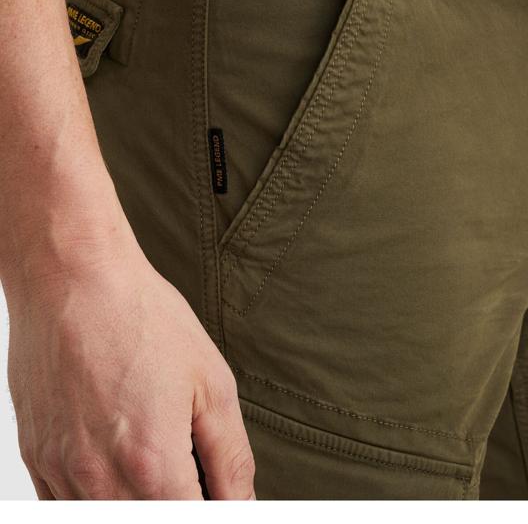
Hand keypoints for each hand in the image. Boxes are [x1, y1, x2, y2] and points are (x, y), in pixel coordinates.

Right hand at [5, 225, 254, 499]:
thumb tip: (242, 503)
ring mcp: (61, 472)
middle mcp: (100, 481)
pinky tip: (115, 462)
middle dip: (175, 502)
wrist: (73, 276)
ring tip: (150, 454)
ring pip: (104, 521)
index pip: (191, 523)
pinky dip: (96, 499)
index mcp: (153, 465)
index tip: (216, 495)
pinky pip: (64, 509)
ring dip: (135, 503)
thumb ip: (231, 456)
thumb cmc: (139, 317)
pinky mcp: (36, 457)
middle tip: (187, 470)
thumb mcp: (210, 381)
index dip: (213, 512)